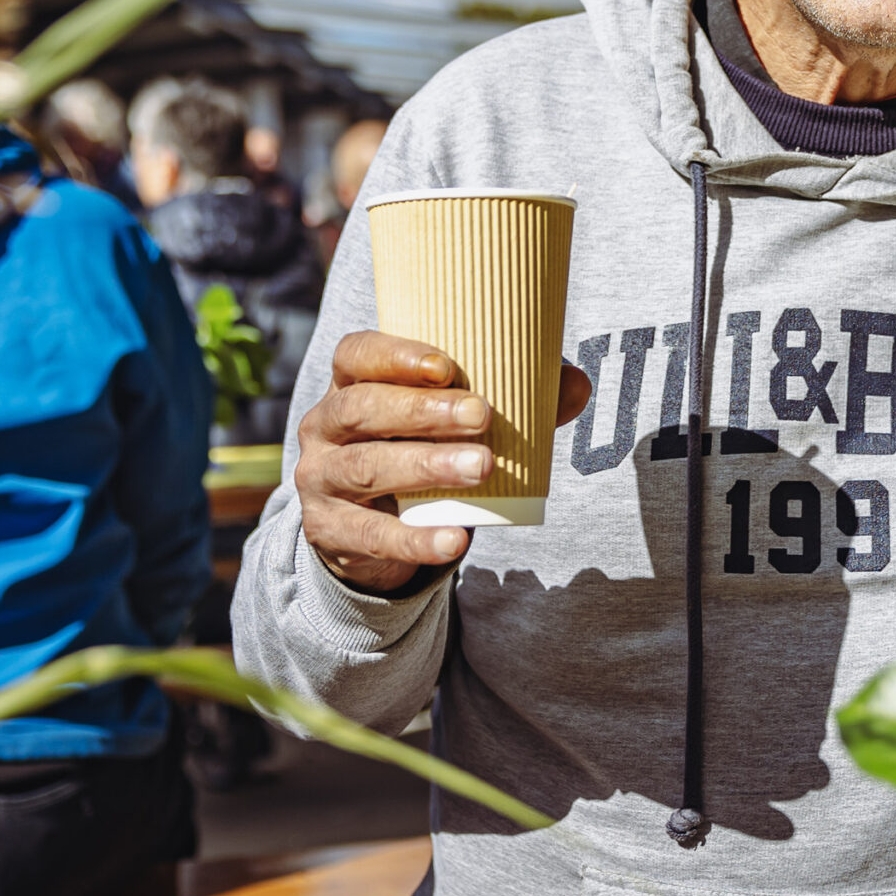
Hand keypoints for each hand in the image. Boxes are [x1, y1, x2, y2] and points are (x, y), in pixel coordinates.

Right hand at [294, 330, 591, 592]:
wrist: (368, 532)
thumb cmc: (414, 454)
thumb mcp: (449, 426)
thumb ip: (511, 403)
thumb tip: (575, 386)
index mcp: (349, 384)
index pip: (356, 355)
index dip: (394, 355)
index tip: (446, 365)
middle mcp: (323, 426)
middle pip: (361, 409)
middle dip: (422, 411)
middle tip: (481, 416)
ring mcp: (320, 480)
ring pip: (366, 467)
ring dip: (425, 466)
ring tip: (480, 468)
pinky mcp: (328, 532)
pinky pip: (370, 536)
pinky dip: (414, 539)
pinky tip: (453, 540)